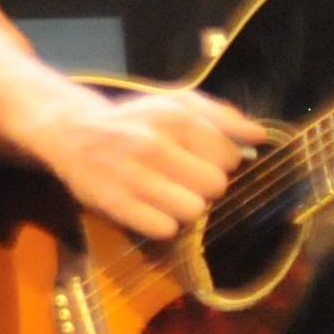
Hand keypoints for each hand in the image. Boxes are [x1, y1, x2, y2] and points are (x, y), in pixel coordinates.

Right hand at [26, 84, 267, 243]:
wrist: (73, 132)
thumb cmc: (135, 120)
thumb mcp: (176, 103)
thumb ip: (221, 116)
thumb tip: (260, 136)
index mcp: (174, 117)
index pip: (229, 156)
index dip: (221, 161)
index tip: (202, 158)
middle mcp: (154, 145)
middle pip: (215, 186)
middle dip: (205, 186)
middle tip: (186, 179)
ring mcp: (132, 176)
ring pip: (192, 211)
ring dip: (186, 207)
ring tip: (169, 194)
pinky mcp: (114, 204)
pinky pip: (164, 230)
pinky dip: (163, 224)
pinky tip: (152, 208)